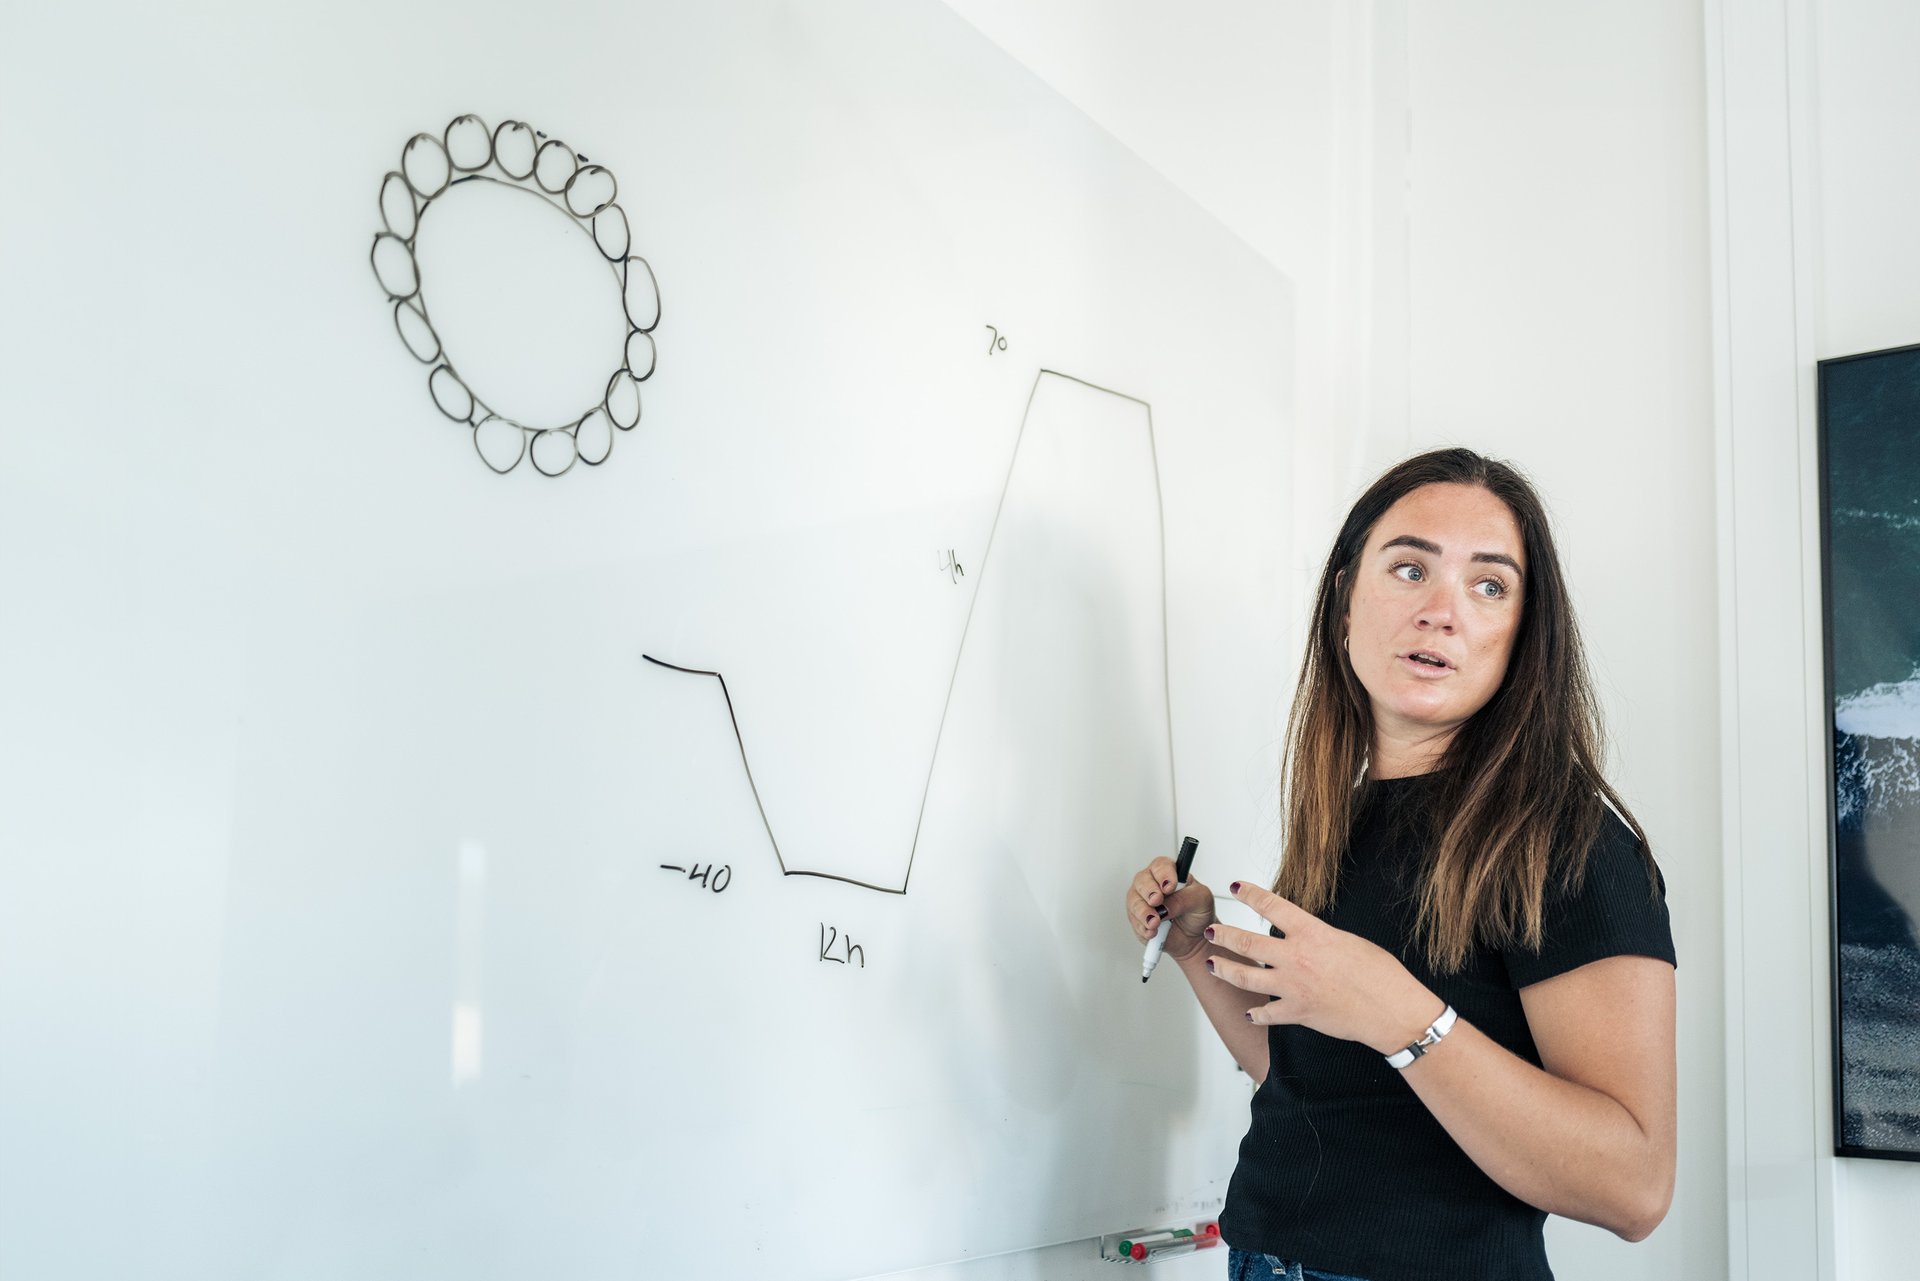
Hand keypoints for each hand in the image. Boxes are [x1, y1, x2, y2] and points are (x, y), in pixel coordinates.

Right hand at [1125, 856, 1214, 962]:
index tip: (1169, 886)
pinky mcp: (1138, 919)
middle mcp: (1153, 884)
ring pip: (1134, 901)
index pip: (1161, 865)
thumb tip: (1166, 905)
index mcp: (1170, 873)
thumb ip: (1185, 899)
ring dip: (1144, 912)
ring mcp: (1143, 901)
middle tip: (1157, 901)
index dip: (1163, 874)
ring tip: (1155, 922)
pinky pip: (1134, 921)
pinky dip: (1143, 927)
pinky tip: (1152, 931)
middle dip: (1149, 892)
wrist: (1195, 937)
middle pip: (1142, 880)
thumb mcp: (1201, 901)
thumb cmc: (1198, 913)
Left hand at [1201, 881, 1440, 1054]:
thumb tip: (1307, 936)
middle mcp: (1296, 958)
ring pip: (1245, 975)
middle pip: (1247, 941)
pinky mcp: (1297, 1013)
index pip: (1272, 906)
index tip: (1237, 887)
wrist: (1391, 1011)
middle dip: (1223, 934)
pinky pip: (1266, 1013)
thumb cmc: (1382, 976)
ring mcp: (1293, 987)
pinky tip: (1249, 1012)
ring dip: (1224, 968)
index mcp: (1312, 934)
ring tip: (1212, 964)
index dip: (1251, 894)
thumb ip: (1320, 937)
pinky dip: (1256, 1013)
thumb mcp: (1349, 941)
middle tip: (1211, 930)